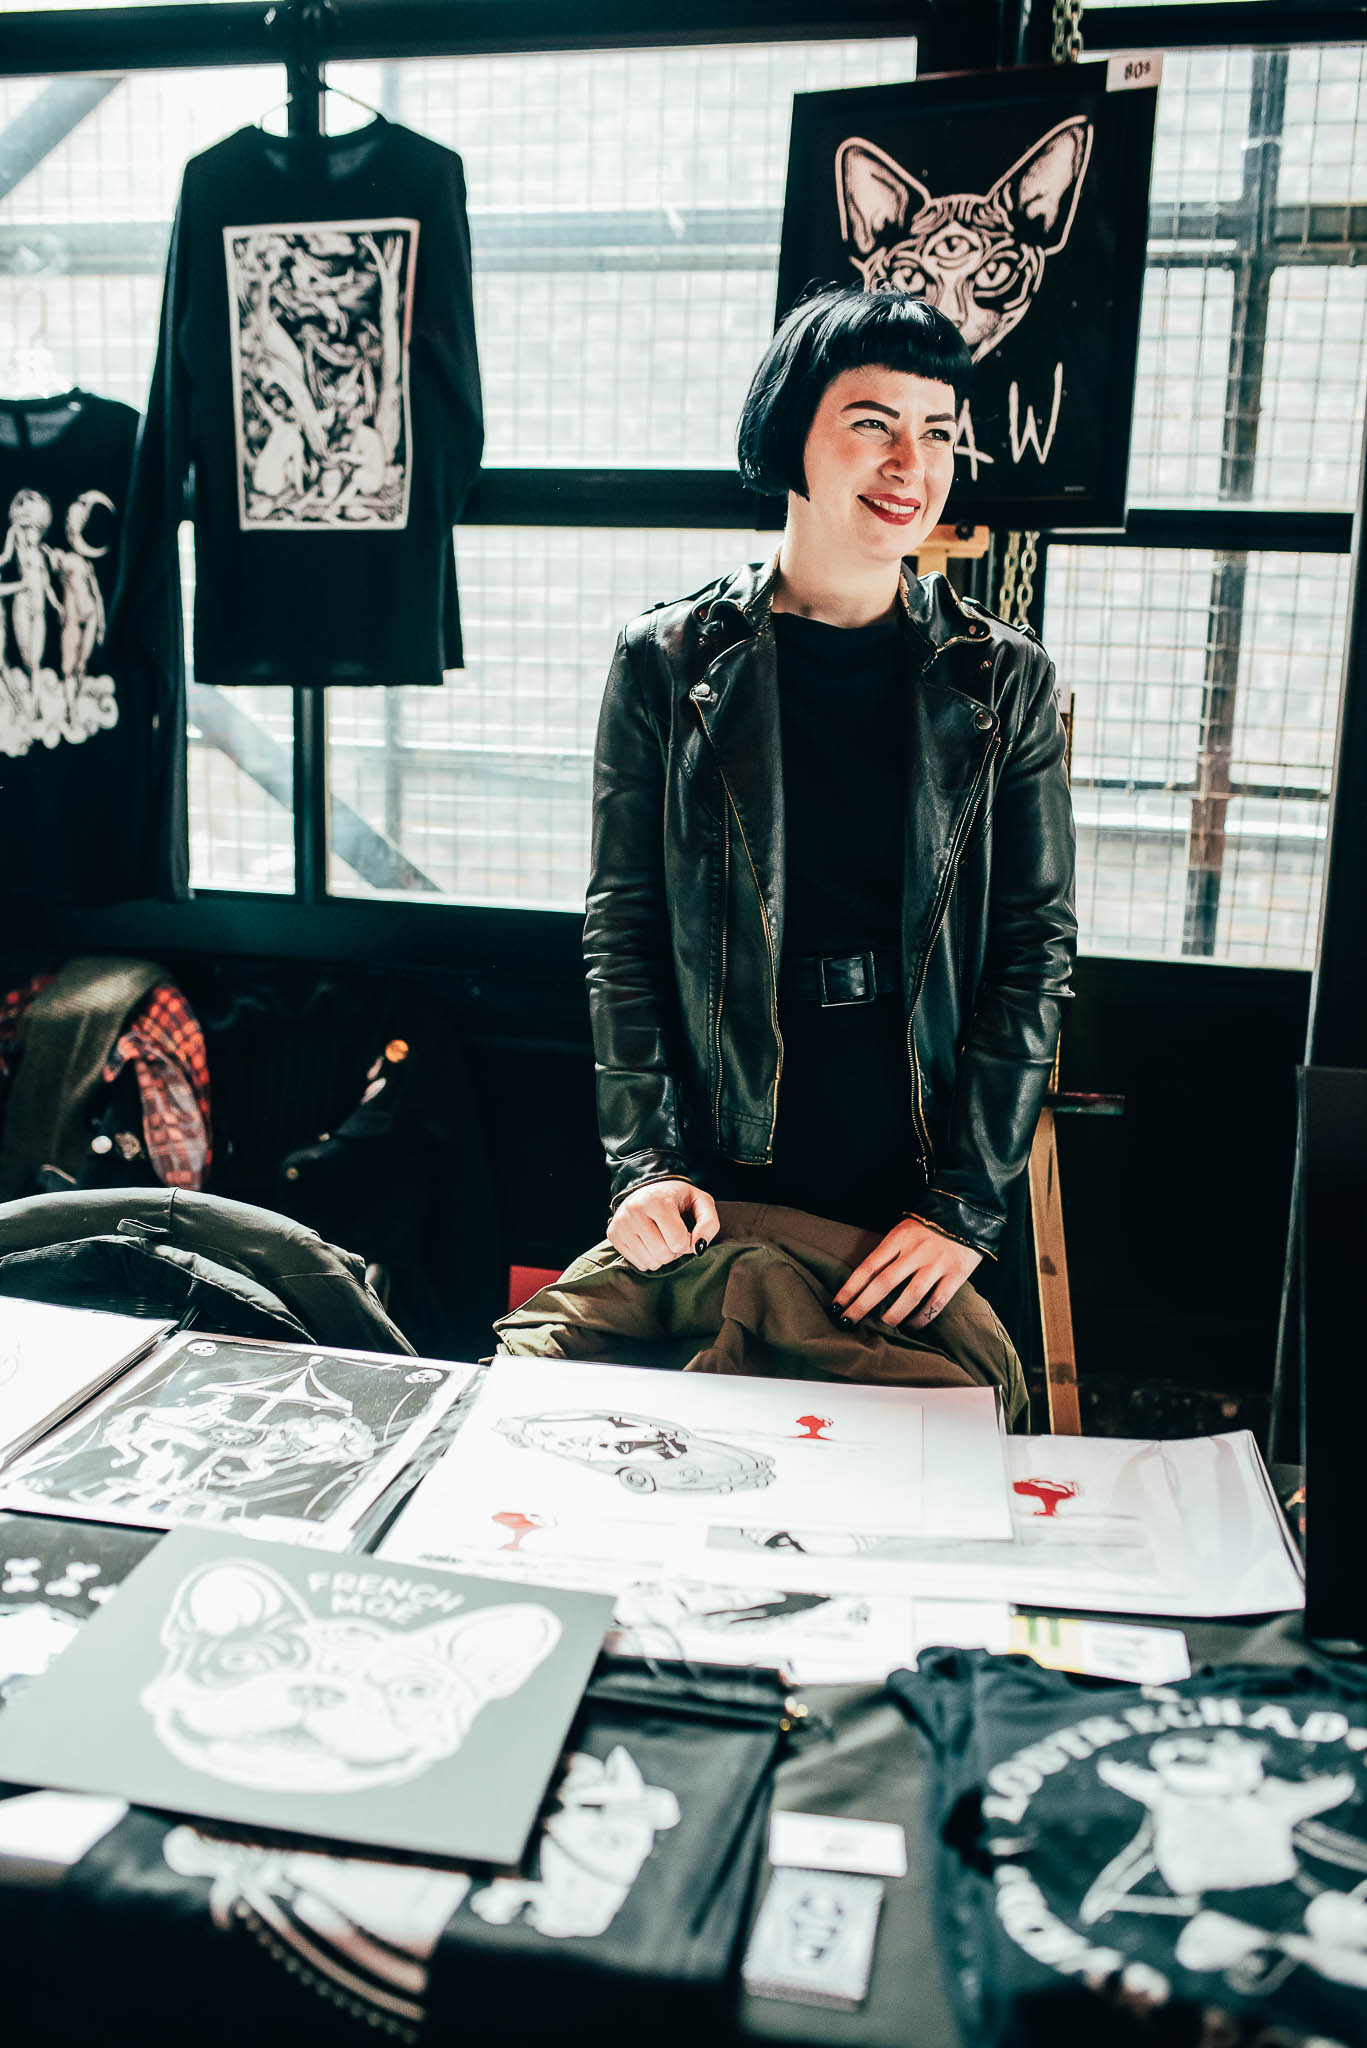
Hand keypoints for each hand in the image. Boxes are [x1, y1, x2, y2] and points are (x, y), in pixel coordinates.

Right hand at [607, 1179, 719, 1271]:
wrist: (648, 1188)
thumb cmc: (677, 1198)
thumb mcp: (701, 1202)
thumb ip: (709, 1224)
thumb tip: (698, 1247)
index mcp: (657, 1200)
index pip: (679, 1242)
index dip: (689, 1242)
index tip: (687, 1231)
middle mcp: (635, 1210)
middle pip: (664, 1254)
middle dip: (675, 1250)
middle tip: (673, 1235)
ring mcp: (621, 1223)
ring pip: (652, 1262)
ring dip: (663, 1256)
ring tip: (662, 1238)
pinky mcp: (613, 1234)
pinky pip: (639, 1264)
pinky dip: (650, 1258)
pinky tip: (650, 1241)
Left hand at [832, 1216, 981, 1330]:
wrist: (968, 1212)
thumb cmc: (930, 1225)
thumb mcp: (904, 1230)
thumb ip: (889, 1251)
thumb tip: (866, 1282)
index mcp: (898, 1238)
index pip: (868, 1266)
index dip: (851, 1288)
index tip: (837, 1305)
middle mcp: (915, 1251)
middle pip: (883, 1283)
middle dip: (862, 1305)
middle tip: (848, 1321)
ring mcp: (936, 1264)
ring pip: (910, 1295)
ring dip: (893, 1314)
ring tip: (883, 1324)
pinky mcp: (955, 1275)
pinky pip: (936, 1301)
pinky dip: (922, 1317)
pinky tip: (912, 1324)